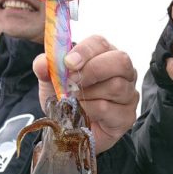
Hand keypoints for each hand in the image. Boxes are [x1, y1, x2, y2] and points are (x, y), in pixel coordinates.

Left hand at [33, 35, 138, 153]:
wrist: (71, 130)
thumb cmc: (67, 99)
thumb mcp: (51, 81)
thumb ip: (45, 68)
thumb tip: (42, 63)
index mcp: (105, 55)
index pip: (101, 44)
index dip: (85, 51)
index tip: (68, 63)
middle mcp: (124, 72)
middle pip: (120, 61)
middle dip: (93, 70)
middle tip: (72, 82)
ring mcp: (129, 94)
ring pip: (115, 86)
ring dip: (88, 94)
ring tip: (74, 101)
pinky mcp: (127, 116)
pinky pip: (108, 109)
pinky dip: (89, 111)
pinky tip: (83, 114)